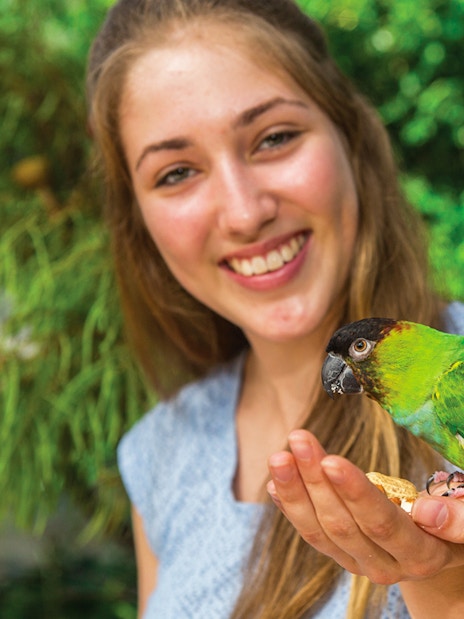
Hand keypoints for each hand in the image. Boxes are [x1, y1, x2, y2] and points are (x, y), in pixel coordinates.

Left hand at [267, 429, 463, 584]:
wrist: (442, 550)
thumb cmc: (457, 526)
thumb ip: (458, 518)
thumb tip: (428, 511)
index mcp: (419, 555)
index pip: (382, 523)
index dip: (355, 492)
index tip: (331, 460)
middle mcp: (385, 566)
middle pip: (341, 523)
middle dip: (315, 478)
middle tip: (298, 439)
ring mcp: (359, 563)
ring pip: (318, 529)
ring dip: (295, 489)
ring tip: (280, 455)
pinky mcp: (341, 555)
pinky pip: (311, 533)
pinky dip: (290, 505)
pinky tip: (276, 481)